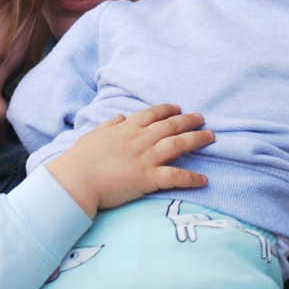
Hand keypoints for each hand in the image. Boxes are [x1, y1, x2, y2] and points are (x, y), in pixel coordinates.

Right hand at [47, 103, 212, 215]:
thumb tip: (121, 116)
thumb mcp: (94, 134)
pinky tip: (204, 180)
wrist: (77, 179)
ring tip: (210, 137)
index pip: (152, 114)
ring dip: (196, 139)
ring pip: (178, 144)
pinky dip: (192, 178)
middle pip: (170, 126)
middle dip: (188, 120)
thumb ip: (110, 125)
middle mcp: (140, 139)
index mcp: (127, 128)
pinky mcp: (149, 178)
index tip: (177, 108)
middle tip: (201, 118)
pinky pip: (176, 177)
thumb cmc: (81, 158)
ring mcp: (146, 158)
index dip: (167, 109)